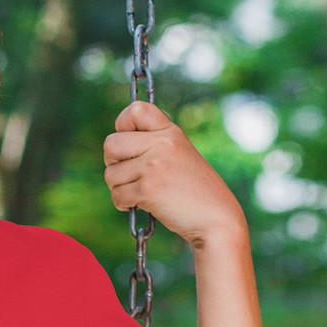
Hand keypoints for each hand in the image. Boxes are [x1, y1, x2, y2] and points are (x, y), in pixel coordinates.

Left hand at [103, 101, 245, 245]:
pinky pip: (117, 195)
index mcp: (170, 131)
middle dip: (113, 163)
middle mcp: (162, 143)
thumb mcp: (178, 154)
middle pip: (111, 143)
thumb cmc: (193, 189)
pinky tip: (140, 204)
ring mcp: (154, 165)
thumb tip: (112, 145)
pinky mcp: (148, 189)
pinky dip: (123, 204)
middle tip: (128, 174)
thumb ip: (151, 144)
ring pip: (110, 173)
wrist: (215, 217)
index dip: (122, 124)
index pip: (135, 110)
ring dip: (119, 187)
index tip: (128, 142)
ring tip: (141, 192)